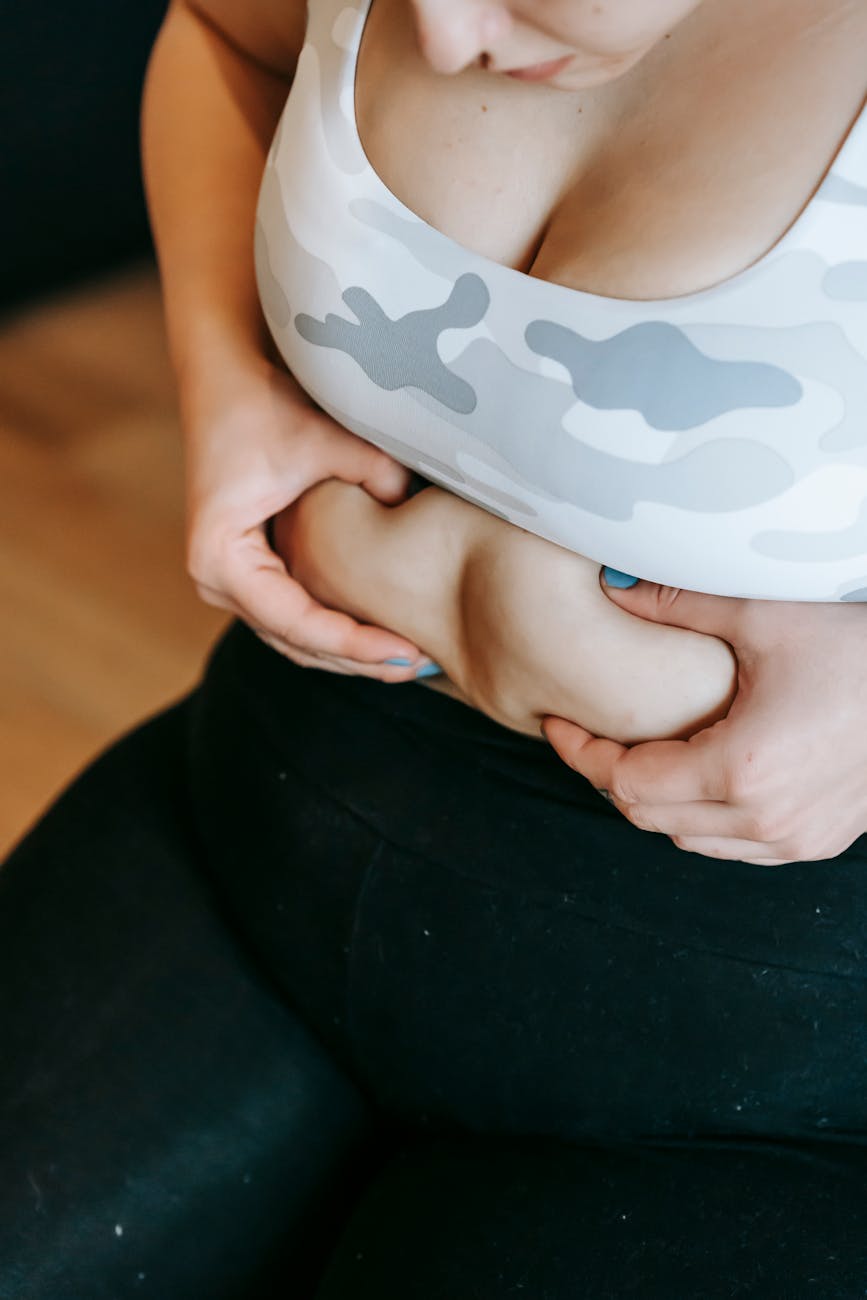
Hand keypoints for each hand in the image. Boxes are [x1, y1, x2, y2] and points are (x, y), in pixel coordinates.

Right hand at [182, 357, 431, 678]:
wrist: (226, 376)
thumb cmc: (266, 403)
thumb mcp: (324, 437)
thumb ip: (375, 472)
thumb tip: (417, 506)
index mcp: (222, 558)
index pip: (297, 621)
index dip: (354, 643)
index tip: (406, 651)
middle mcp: (217, 581)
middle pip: (296, 642)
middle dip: (357, 659)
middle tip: (419, 665)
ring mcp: (232, 580)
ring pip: (297, 639)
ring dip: (350, 652)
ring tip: (409, 660)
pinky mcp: (252, 572)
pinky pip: (297, 617)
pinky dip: (339, 630)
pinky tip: (384, 634)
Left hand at [543, 573, 866, 863]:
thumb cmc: (862, 644)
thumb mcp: (765, 612)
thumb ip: (679, 604)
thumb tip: (612, 588)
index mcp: (742, 768)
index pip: (625, 782)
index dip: (579, 753)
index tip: (554, 722)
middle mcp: (766, 818)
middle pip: (647, 816)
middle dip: (607, 775)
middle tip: (587, 731)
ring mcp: (795, 838)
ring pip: (688, 838)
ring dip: (652, 800)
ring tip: (636, 748)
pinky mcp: (818, 841)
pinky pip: (733, 845)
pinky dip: (699, 816)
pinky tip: (695, 771)